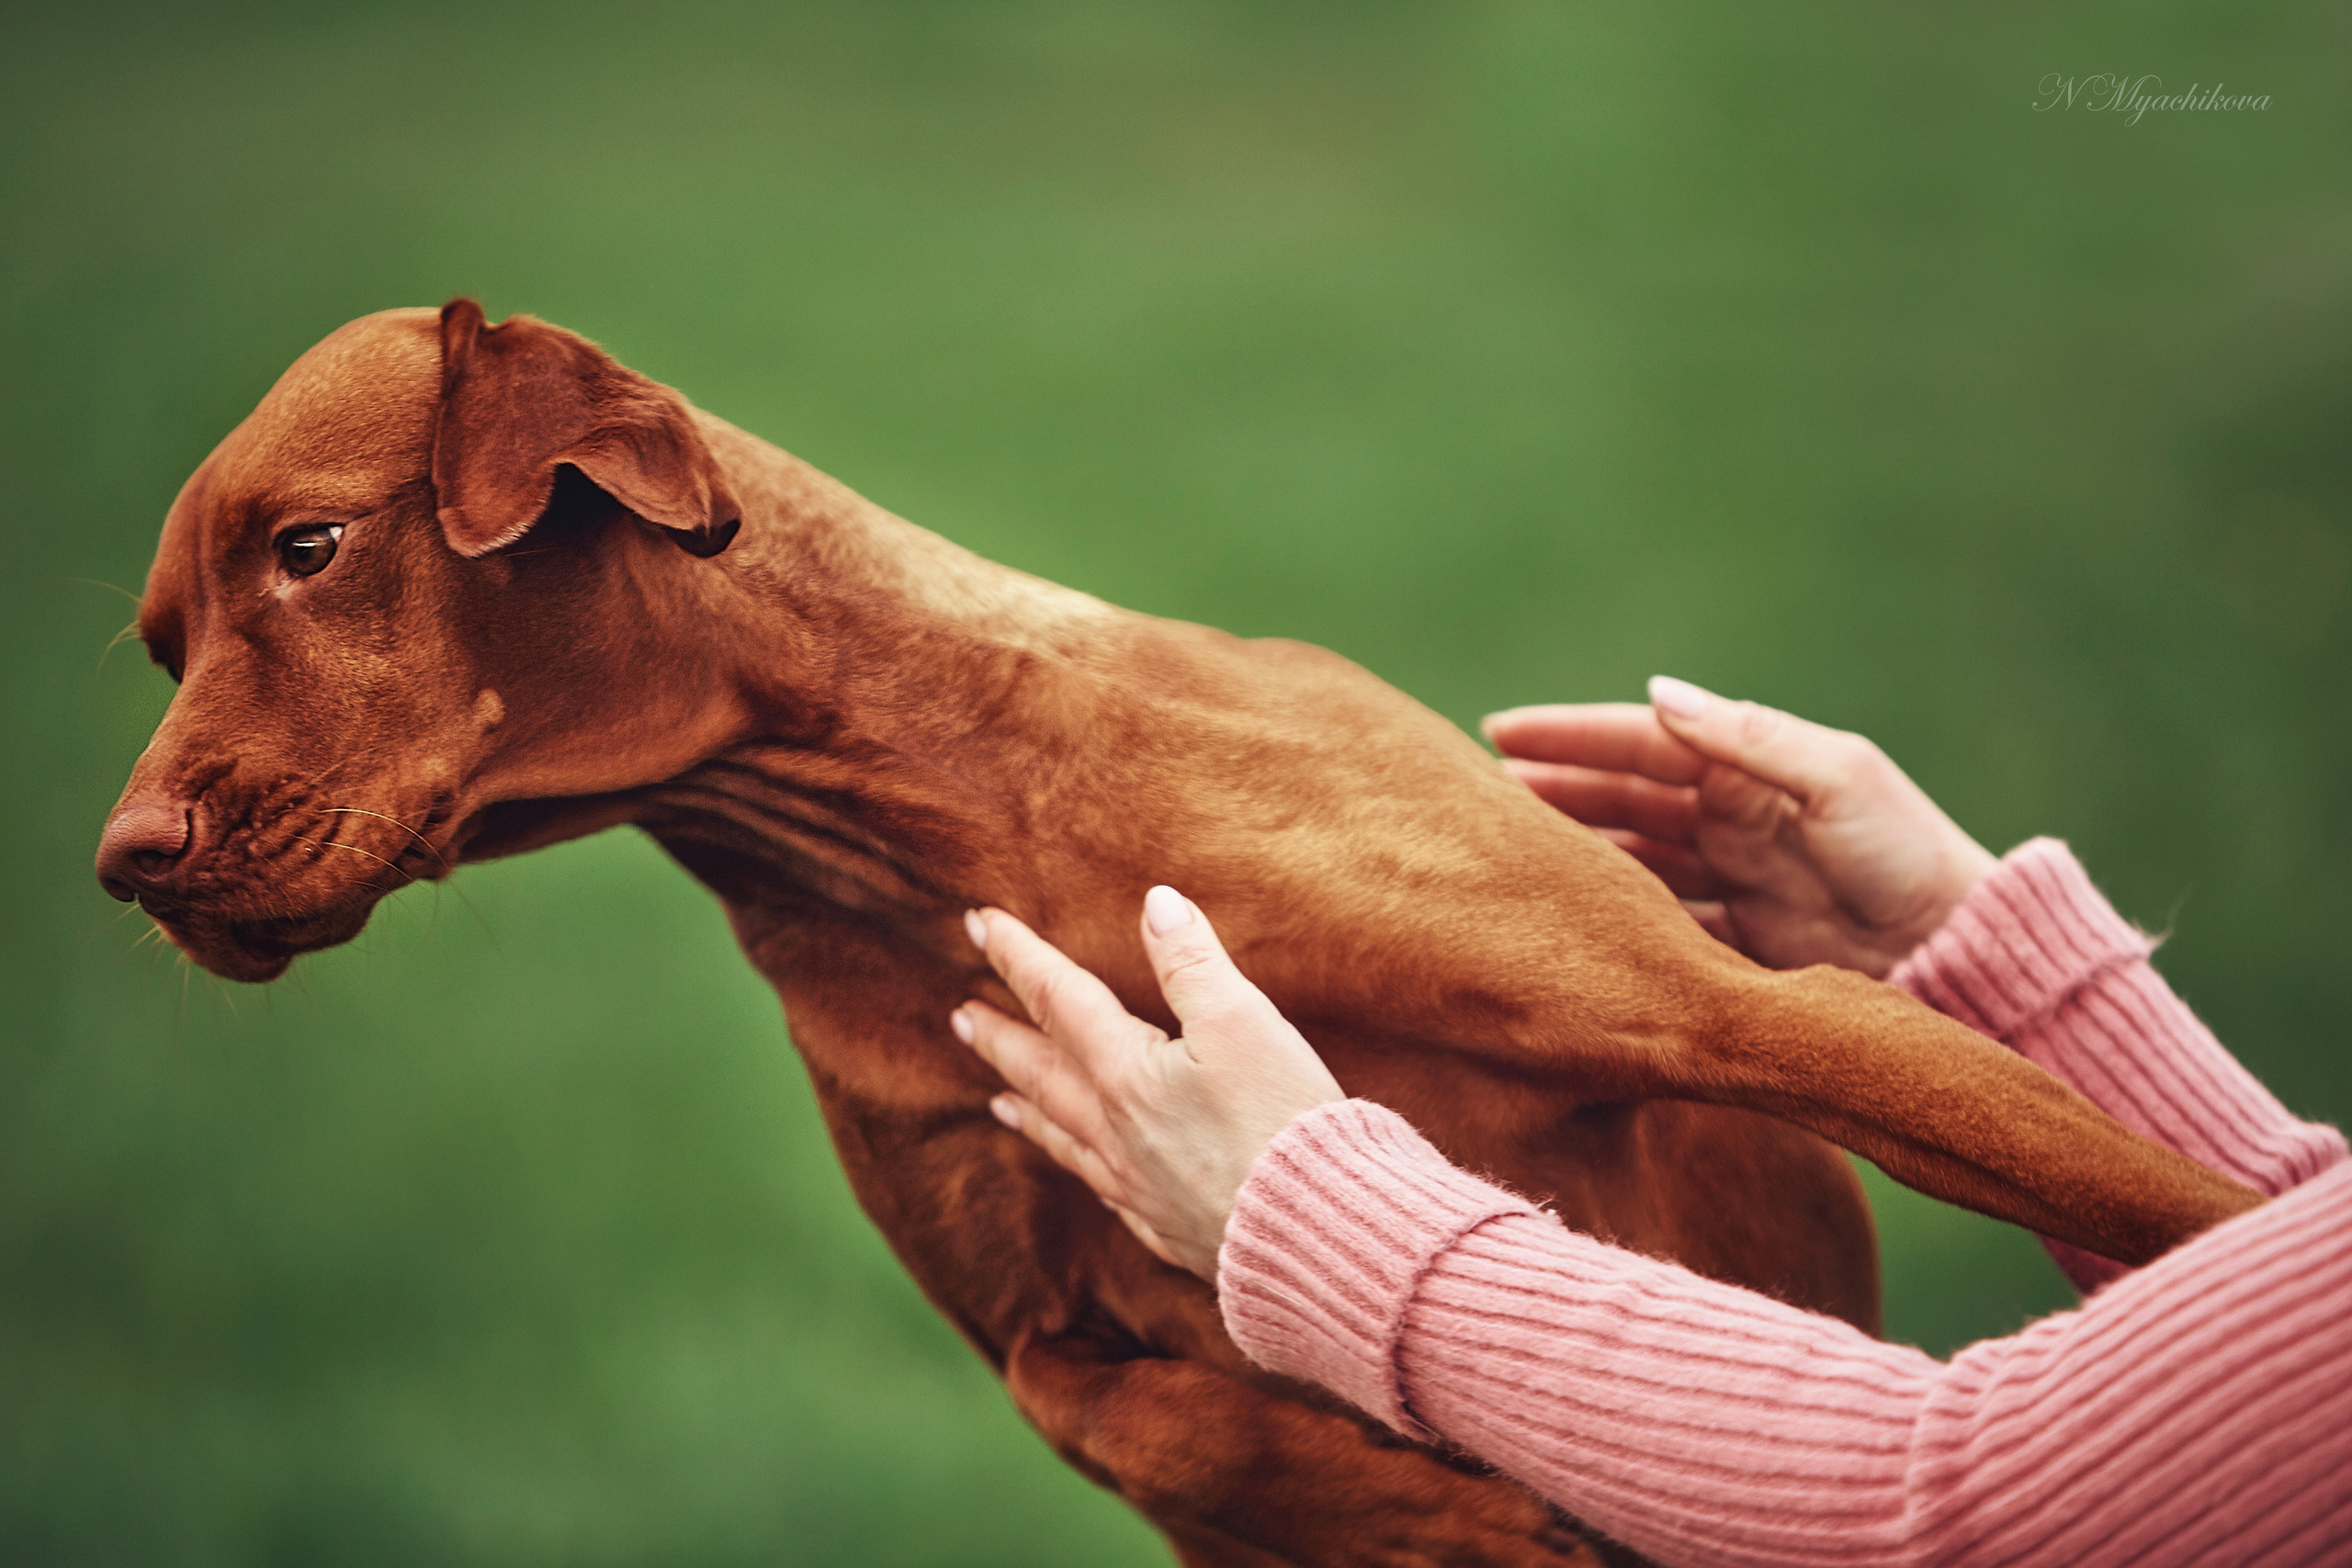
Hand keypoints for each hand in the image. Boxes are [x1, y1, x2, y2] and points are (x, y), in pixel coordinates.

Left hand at [952, 886, 1343, 1280]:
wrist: (1316, 1233)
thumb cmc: (1283, 1120)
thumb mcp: (1243, 1021)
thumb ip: (1193, 961)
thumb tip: (1155, 904)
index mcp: (1127, 1076)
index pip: (1059, 1000)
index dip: (1018, 957)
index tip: (977, 922)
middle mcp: (1118, 1133)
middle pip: (1043, 1075)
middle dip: (1000, 1039)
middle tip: (961, 1017)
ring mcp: (1139, 1187)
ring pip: (1066, 1140)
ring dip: (1028, 1110)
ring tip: (998, 1100)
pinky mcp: (1170, 1227)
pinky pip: (1107, 1193)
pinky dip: (1083, 1170)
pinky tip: (1089, 1173)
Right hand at [1483, 676, 1998, 977]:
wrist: (1961, 955)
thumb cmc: (1908, 857)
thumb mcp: (1837, 777)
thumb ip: (1747, 739)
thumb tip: (1660, 691)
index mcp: (1751, 768)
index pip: (1640, 741)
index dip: (1568, 736)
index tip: (1498, 732)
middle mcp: (1731, 817)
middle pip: (1620, 797)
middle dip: (1550, 791)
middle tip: (1476, 795)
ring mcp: (1729, 879)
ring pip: (1626, 857)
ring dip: (1569, 851)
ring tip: (1502, 854)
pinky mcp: (1735, 942)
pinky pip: (1655, 921)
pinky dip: (1610, 915)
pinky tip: (1564, 918)